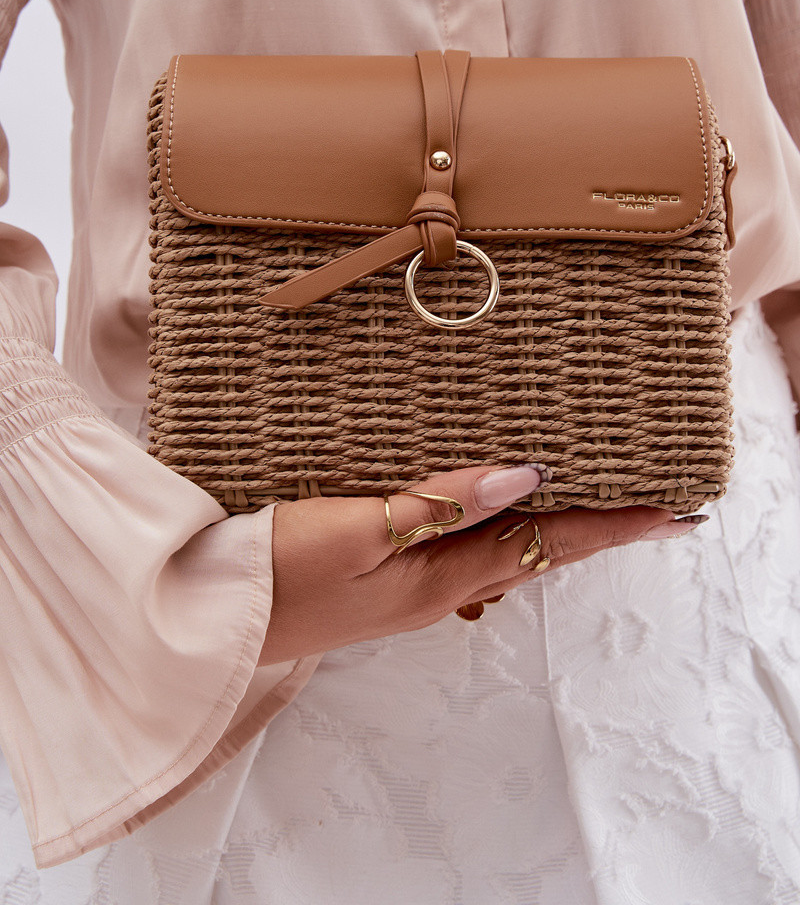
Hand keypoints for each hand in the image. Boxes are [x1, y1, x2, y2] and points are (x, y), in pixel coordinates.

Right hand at [258, 464, 703, 663]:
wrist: (209, 622)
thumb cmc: (277, 572)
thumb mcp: (358, 532)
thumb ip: (443, 503)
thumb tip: (530, 476)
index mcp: (441, 576)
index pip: (548, 543)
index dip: (613, 525)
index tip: (674, 511)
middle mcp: (438, 584)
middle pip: (538, 550)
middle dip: (598, 527)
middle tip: (650, 502)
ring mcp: (411, 582)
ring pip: (505, 547)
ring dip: (555, 525)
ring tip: (592, 498)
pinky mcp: (383, 570)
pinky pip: (464, 544)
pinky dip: (500, 520)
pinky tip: (495, 500)